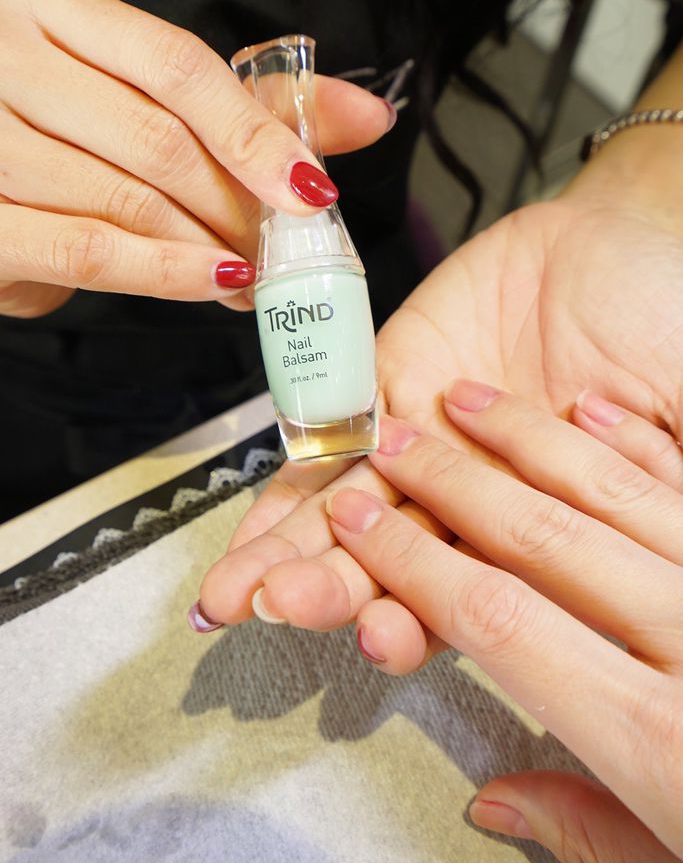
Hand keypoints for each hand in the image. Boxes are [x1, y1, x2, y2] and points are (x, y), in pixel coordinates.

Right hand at [0, 0, 391, 316]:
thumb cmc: (48, 125)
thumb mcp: (129, 92)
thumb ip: (243, 102)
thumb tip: (366, 116)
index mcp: (47, 9)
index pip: (175, 65)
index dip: (255, 132)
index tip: (311, 185)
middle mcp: (3, 59)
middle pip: (160, 141)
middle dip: (238, 206)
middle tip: (281, 246)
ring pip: (128, 201)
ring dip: (209, 248)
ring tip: (252, 275)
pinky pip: (85, 251)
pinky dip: (161, 273)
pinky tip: (212, 283)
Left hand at [197, 187, 682, 652]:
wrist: (613, 244)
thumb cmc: (659, 325)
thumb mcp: (676, 411)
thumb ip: (655, 480)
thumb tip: (652, 556)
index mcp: (533, 524)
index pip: (466, 596)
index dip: (423, 623)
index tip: (385, 636)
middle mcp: (469, 499)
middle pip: (390, 563)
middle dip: (333, 590)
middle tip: (280, 608)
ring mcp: (421, 445)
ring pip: (346, 514)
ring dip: (290, 553)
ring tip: (236, 591)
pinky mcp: (387, 385)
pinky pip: (329, 441)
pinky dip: (290, 484)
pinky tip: (249, 529)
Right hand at [325, 388, 682, 861]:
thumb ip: (587, 828)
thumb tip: (496, 797)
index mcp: (656, 732)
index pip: (499, 621)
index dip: (414, 563)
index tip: (361, 527)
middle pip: (541, 542)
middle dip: (449, 484)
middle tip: (391, 441)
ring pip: (612, 495)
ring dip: (529, 444)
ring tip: (469, 402)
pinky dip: (635, 449)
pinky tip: (590, 415)